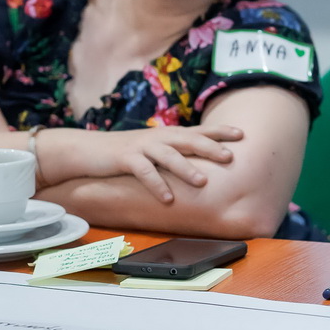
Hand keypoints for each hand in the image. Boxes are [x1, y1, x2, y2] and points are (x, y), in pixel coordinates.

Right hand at [51, 124, 244, 202]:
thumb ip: (173, 152)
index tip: (242, 133)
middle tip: (230, 156)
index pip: (198, 130)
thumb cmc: (125, 152)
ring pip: (168, 156)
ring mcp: (142, 147)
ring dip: (186, 168)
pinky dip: (156, 185)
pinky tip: (168, 199)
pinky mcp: (125, 158)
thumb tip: (201, 162)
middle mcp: (158, 137)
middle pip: (188, 139)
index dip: (219, 130)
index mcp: (167, 134)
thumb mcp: (153, 148)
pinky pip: (143, 172)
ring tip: (203, 182)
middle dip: (210, 147)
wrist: (86, 149)